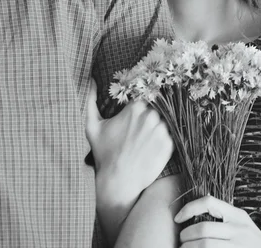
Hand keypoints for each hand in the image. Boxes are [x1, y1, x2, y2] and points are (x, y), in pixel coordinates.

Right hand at [84, 78, 173, 196]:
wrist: (119, 182)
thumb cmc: (104, 154)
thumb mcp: (92, 126)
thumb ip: (90, 100)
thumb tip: (89, 79)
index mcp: (135, 107)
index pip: (145, 96)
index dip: (142, 104)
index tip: (138, 112)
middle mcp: (151, 116)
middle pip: (157, 107)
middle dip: (150, 114)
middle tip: (141, 128)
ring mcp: (162, 130)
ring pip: (165, 120)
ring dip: (158, 126)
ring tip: (146, 138)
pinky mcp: (170, 144)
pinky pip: (171, 135)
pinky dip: (164, 138)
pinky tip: (152, 146)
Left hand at [174, 195, 260, 247]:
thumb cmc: (250, 238)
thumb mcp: (240, 221)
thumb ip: (222, 216)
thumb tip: (192, 211)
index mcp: (236, 214)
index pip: (208, 202)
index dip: (189, 208)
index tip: (177, 218)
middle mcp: (238, 229)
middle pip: (202, 229)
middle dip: (186, 236)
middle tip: (181, 240)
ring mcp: (238, 246)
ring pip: (204, 245)